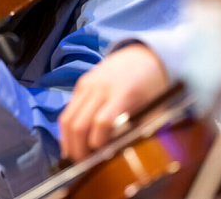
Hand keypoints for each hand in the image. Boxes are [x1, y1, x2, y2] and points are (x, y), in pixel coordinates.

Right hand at [58, 43, 168, 161]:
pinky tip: (74, 143)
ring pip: (66, 118)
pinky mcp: (80, 84)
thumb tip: (124, 156)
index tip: (100, 160)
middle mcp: (100, 87)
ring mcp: (86, 84)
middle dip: (78, 149)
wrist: (143, 55)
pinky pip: (67, 111)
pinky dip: (67, 130)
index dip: (98, 145)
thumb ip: (140, 131)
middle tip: (84, 165)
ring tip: (75, 157)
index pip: (102, 122)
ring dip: (67, 142)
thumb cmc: (153, 86)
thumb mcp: (155, 108)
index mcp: (123, 93)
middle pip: (78, 124)